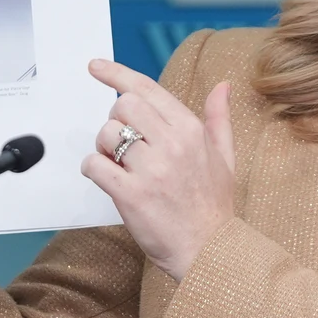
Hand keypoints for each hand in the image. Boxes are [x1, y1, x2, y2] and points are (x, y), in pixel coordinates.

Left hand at [80, 59, 235, 280]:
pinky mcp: (130, 195)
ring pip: (106, 135)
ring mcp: (150, 170)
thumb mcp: (225, 158)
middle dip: (115, 120)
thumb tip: (222, 86)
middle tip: (123, 142)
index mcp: (191, 130)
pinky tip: (107, 179)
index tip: (95, 66)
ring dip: (103, 148)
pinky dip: (93, 169)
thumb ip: (219, 119)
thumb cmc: (214, 206)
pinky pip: (95, 166)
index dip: (116, 73)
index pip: (147, 89)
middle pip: (122, 106)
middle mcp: (171, 144)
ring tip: (118, 165)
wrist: (210, 251)